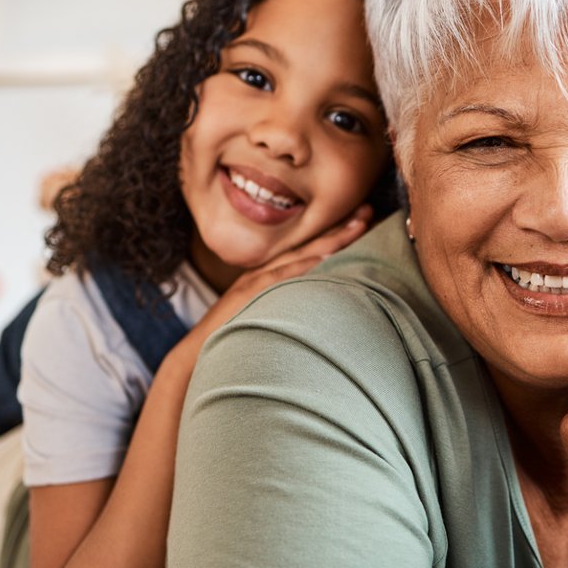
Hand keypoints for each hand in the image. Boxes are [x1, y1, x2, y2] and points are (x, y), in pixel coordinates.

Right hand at [159, 205, 373, 379]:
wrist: (196, 357)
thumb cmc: (234, 342)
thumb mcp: (266, 319)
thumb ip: (288, 310)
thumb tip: (319, 311)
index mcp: (270, 277)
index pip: (308, 250)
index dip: (336, 234)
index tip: (365, 219)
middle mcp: (264, 273)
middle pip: (309, 245)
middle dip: (341, 227)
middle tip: (370, 210)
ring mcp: (256, 282)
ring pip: (300, 255)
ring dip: (331, 239)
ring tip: (359, 225)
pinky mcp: (250, 296)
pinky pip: (281, 278)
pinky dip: (305, 266)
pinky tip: (328, 257)